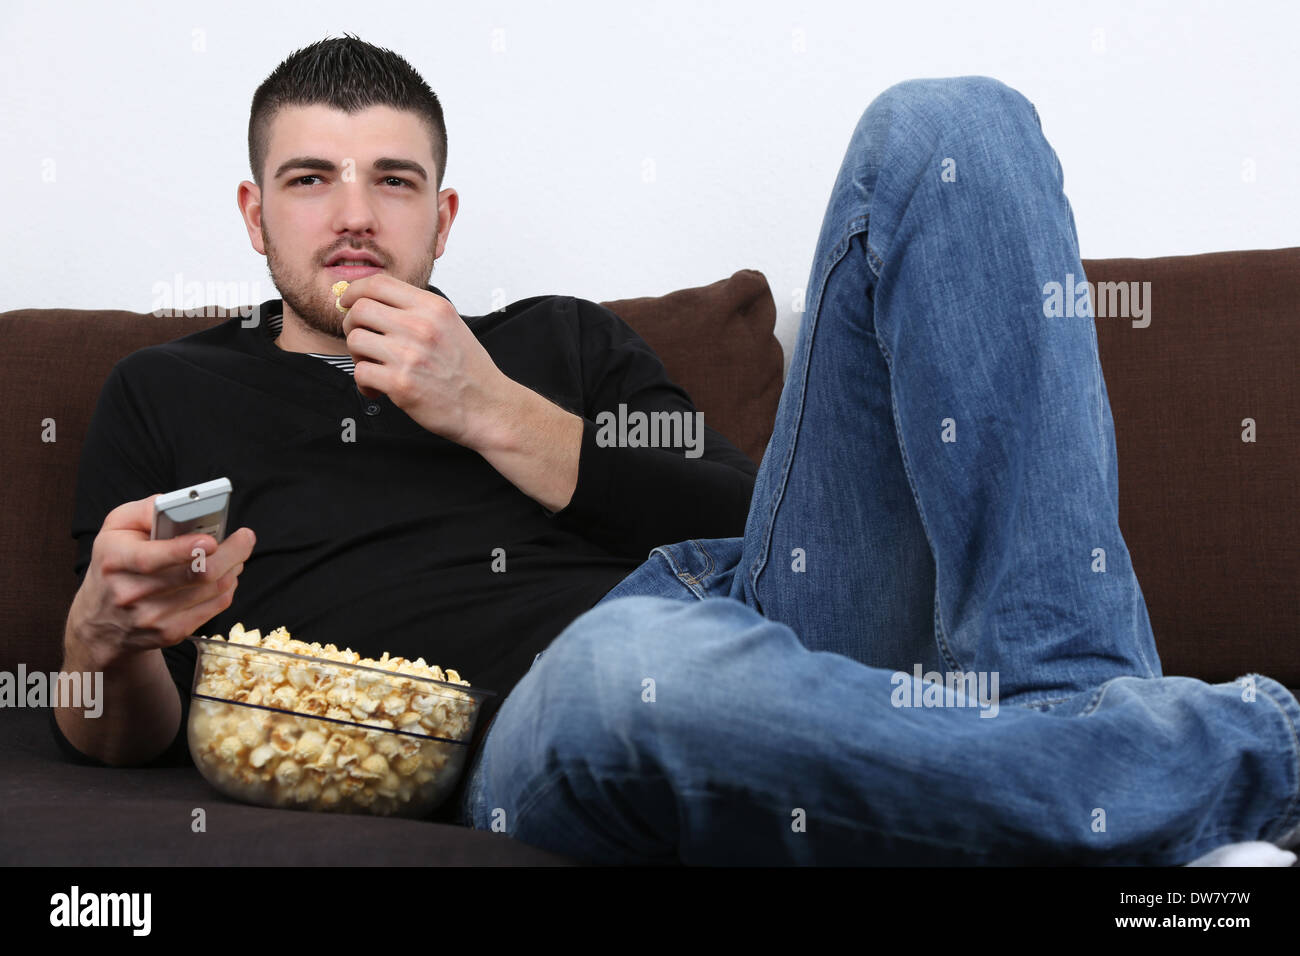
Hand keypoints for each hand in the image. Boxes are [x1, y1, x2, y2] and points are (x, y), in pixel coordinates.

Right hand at [67, 495, 255, 670]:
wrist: (100, 621)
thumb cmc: (114, 564)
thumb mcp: (116, 528)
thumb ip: (146, 510)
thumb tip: (180, 504)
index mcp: (116, 561)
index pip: (152, 558)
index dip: (186, 549)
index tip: (211, 540)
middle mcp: (131, 593)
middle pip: (196, 575)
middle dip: (231, 553)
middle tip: (245, 538)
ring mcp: (152, 617)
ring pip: (212, 590)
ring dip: (234, 567)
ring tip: (236, 553)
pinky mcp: (170, 633)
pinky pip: (215, 607)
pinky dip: (228, 587)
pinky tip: (227, 574)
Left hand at [338, 275, 513, 449]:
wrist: (488, 407)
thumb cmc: (469, 370)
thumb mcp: (450, 325)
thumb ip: (417, 310)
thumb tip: (374, 301)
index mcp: (432, 307)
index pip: (378, 283)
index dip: (354, 291)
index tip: (347, 302)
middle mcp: (421, 327)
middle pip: (360, 309)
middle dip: (352, 324)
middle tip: (362, 340)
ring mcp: (410, 355)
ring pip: (355, 340)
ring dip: (357, 355)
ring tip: (373, 367)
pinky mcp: (401, 384)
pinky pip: (360, 372)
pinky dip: (364, 383)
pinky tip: (377, 389)